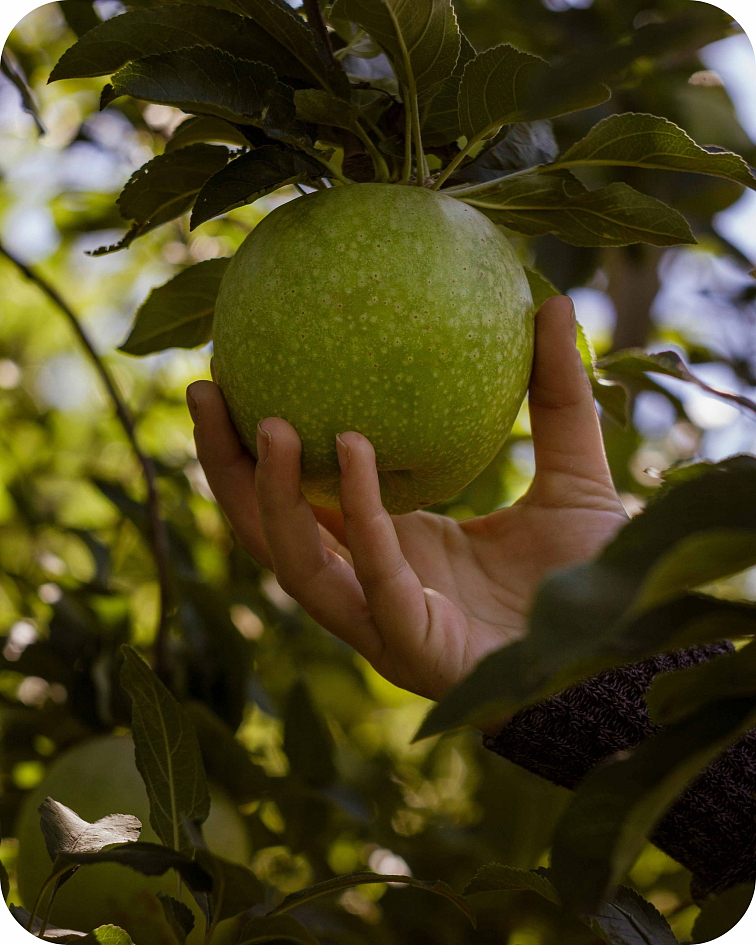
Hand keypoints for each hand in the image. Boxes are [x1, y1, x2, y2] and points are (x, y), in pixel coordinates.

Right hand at [187, 296, 626, 725]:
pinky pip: (374, 575)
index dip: (256, 449)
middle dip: (225, 468)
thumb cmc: (588, 576)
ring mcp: (385, 621)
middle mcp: (372, 583)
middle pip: (269, 531)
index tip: (237, 375)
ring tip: (266, 420)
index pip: (299, 501)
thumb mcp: (571, 471)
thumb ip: (555, 398)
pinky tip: (353, 449)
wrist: (625, 653)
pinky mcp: (414, 646)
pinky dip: (360, 513)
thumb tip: (555, 301)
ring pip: (297, 562)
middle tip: (205, 390)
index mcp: (391, 548)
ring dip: (268, 494)